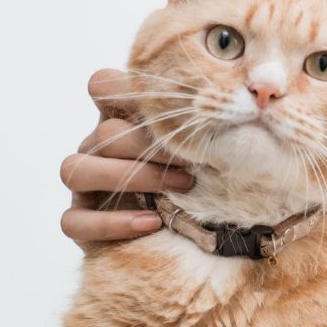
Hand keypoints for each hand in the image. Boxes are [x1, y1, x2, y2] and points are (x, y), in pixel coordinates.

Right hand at [59, 69, 193, 244]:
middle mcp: (98, 150)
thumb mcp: (206, 152)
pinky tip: (151, 223)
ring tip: (177, 189)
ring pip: (77, 169)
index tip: (159, 102)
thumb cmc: (200, 185)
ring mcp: (85, 186)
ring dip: (131, 176)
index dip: (121, 87)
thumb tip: (251, 98)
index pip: (102, 86)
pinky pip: (74, 220)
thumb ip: (209, 127)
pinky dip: (111, 222)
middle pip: (104, 134)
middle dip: (148, 146)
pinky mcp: (79, 223)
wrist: (192, 241)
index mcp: (123, 123)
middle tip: (191, 162)